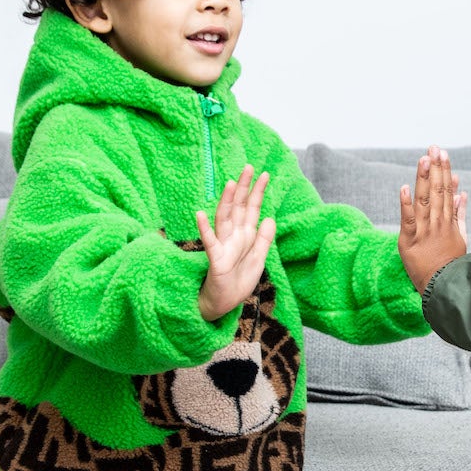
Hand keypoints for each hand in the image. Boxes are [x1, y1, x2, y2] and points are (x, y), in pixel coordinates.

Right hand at [196, 166, 275, 320]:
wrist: (225, 303)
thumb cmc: (239, 280)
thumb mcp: (258, 259)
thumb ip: (264, 239)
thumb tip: (270, 217)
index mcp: (245, 235)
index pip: (252, 209)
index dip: (258, 192)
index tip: (265, 174)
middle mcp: (233, 236)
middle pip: (239, 208)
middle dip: (244, 188)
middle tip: (249, 168)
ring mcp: (223, 246)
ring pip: (224, 219)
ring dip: (227, 201)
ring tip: (230, 184)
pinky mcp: (215, 259)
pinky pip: (210, 242)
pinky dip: (204, 229)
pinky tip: (200, 214)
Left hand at [398, 147, 467, 294]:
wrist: (443, 286)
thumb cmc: (451, 262)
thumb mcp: (460, 236)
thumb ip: (460, 213)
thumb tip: (461, 192)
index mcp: (448, 220)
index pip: (446, 190)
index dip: (444, 170)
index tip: (443, 153)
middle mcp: (437, 222)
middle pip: (437, 191)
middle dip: (436, 168)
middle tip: (434, 148)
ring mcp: (423, 231)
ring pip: (424, 200)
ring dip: (424, 179)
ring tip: (424, 159)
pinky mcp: (409, 241)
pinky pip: (408, 220)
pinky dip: (405, 204)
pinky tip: (404, 188)